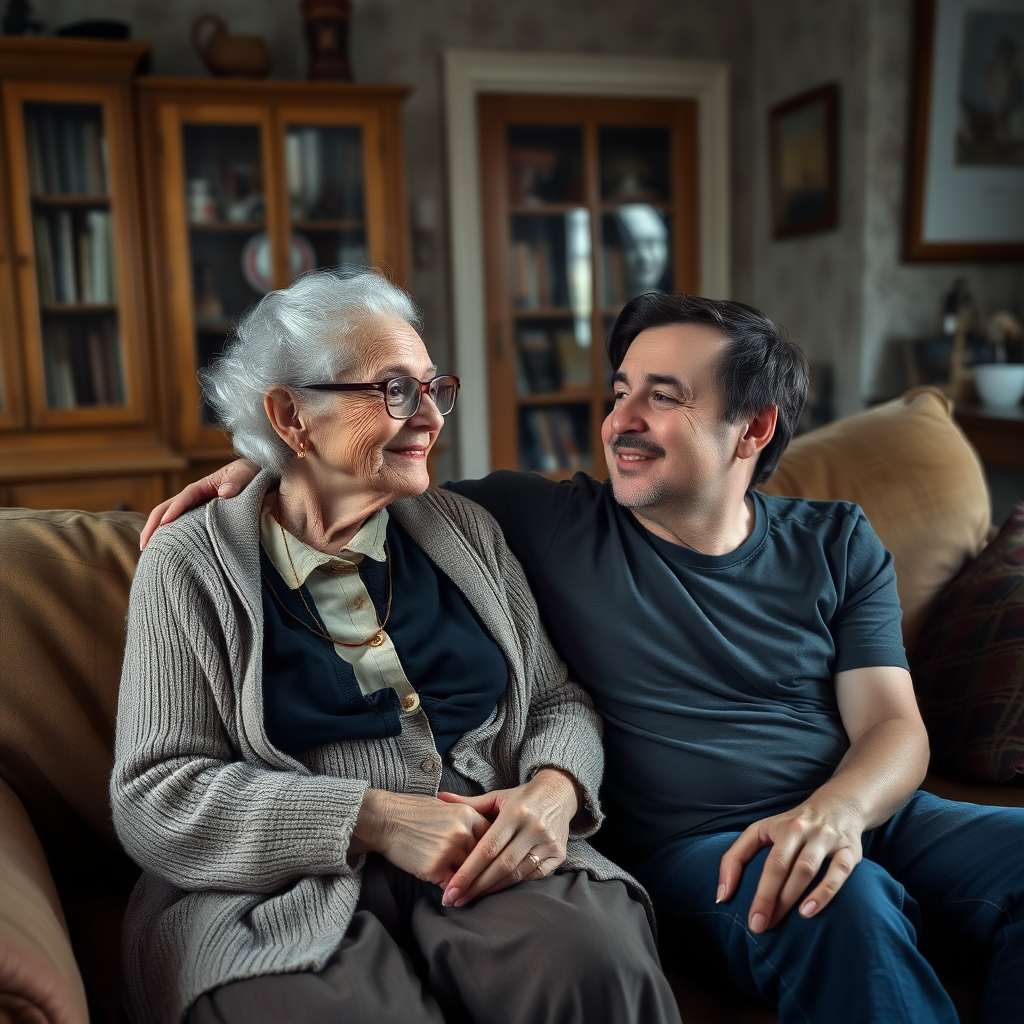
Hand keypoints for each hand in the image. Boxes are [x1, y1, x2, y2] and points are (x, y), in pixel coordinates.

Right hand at [141, 459, 260, 548]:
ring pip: (171, 520)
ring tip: (149, 553)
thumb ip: (238, 481)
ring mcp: (196, 509)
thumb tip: (225, 493)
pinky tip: (168, 553)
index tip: (166, 523)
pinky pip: (183, 529)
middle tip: (144, 545)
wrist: (259, 480)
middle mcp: (195, 497)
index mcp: (204, 486)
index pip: (185, 497)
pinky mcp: (201, 521)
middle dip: (154, 525)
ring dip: (157, 534)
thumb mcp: (247, 473)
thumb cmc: (252, 475)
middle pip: (168, 509)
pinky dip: (172, 538)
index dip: (175, 508)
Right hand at [350, 789, 491, 888]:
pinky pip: (451, 885)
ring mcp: (449, 851)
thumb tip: (486, 837)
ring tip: (471, 893)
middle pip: (483, 858)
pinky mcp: (434, 868)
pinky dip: (453, 893)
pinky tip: (452, 898)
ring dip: (470, 885)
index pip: (491, 838)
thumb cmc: (414, 811)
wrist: (385, 819)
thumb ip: (467, 821)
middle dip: (484, 871)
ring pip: (469, 874)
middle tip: (488, 883)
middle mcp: (462, 832)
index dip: (492, 852)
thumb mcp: (447, 807)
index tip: (494, 862)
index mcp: (468, 815)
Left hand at [437, 768, 579, 906]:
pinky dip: (512, 885)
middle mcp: (533, 828)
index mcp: (515, 812)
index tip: (451, 888)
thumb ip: (468, 803)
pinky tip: (494, 890)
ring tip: (469, 898)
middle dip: (476, 886)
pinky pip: (532, 877)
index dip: (468, 870)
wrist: (559, 793)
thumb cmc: (521, 797)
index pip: (488, 847)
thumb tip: (439, 797)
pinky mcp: (558, 854)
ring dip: (491, 889)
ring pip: (516, 874)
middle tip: (454, 900)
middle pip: (501, 865)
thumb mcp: (496, 797)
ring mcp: (548, 842)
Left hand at [717, 797, 864, 933]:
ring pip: (806, 868)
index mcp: (779, 827)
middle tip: (759, 926)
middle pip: (781, 864)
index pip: (763, 859)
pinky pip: (839, 872)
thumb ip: (737, 857)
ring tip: (779, 920)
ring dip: (792, 895)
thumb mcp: (762, 831)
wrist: (839, 805)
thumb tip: (722, 894)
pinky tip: (810, 911)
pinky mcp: (850, 851)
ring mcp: (826, 839)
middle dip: (768, 897)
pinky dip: (826, 891)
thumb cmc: (792, 826)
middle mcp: (801, 830)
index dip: (752, 886)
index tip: (746, 916)